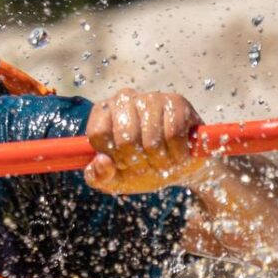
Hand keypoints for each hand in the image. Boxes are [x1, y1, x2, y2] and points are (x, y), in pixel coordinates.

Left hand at [84, 88, 204, 194]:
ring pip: (151, 140)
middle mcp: (123, 99)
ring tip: (163, 161)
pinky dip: (177, 153)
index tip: (123, 163)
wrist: (178, 164)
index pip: (98, 133)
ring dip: (160, 161)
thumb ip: (98, 176)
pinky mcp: (176, 102)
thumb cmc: (141, 167)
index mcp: (102, 113)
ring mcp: (150, 98)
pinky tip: (178, 153)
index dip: (113, 156)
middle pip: (126, 139)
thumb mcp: (114, 178)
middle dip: (138, 163)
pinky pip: (174, 135)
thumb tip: (102, 162)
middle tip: (147, 165)